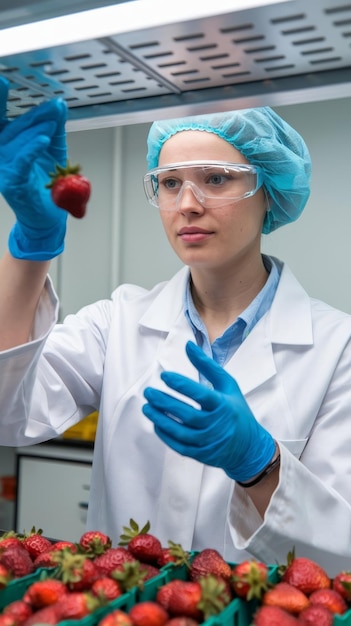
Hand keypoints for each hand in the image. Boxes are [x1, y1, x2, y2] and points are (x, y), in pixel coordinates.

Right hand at [0, 78, 68, 259]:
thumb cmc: (46, 184)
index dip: (5, 99)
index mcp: (5, 141)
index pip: (1, 115)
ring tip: (52, 124)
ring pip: (17, 141)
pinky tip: (44, 140)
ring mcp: (3, 168)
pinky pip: (21, 161)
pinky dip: (32, 149)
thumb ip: (54, 126)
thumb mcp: (53, 149)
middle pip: (11, 126)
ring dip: (37, 130)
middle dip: (31, 115)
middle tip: (50, 105)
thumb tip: (58, 103)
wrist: (47, 217)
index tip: (10, 82)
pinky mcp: (12, 182)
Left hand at [143, 341, 275, 482]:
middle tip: (148, 392)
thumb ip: (207, 366)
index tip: (164, 376)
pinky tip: (156, 422)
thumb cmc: (237, 411)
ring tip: (146, 407)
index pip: (200, 394)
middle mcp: (215, 425)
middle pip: (186, 413)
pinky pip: (178, 445)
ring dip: (160, 419)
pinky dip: (165, 434)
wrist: (249, 448)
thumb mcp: (228, 385)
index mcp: (223, 405)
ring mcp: (208, 441)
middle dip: (164, 402)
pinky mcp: (200, 454)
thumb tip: (188, 346)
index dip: (181, 385)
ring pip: (179, 431)